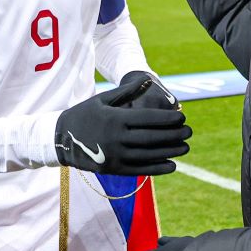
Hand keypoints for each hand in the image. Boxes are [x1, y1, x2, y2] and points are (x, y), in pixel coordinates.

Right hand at [55, 79, 190, 175]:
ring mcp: (115, 156)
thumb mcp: (103, 99)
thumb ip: (127, 91)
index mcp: (115, 119)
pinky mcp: (114, 169)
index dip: (168, 119)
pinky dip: (158, 168)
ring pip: (149, 155)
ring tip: (185, 148)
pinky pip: (140, 170)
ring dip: (170, 152)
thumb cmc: (84, 114)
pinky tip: (172, 165)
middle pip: (152, 138)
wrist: (61, 139)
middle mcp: (116, 139)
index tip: (183, 118)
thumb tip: (147, 80)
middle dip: (174, 135)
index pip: (149, 119)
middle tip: (189, 132)